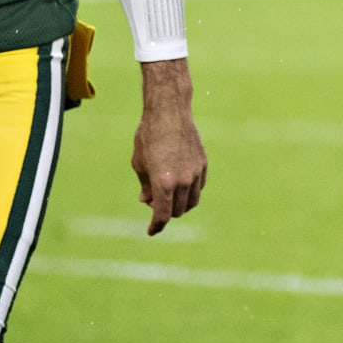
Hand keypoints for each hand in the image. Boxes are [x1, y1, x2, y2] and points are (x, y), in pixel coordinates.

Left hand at [133, 59, 206, 234]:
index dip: (155, 227)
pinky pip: (199, 188)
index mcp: (163, 183)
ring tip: (168, 195)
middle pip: (177, 211)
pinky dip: (189, 192)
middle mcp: (182, 181)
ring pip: (191, 202)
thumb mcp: (139, 163)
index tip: (151, 231)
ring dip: (179, 205)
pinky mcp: (203, 164)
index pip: (162, 216)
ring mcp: (195, 173)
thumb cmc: (149, 135)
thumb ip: (145, 186)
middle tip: (154, 202)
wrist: (170, 111)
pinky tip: (180, 183)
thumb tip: (147, 201)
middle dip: (165, 212)